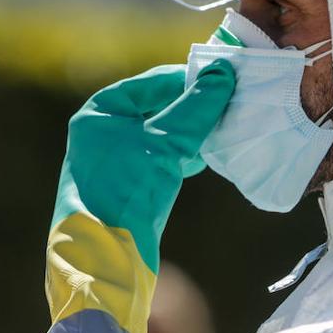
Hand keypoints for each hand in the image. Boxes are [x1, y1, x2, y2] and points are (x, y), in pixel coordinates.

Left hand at [38, 61, 234, 332]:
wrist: (109, 259)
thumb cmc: (127, 192)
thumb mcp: (166, 144)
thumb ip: (195, 108)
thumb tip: (222, 72)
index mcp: (100, 113)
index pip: (153, 84)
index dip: (189, 80)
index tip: (225, 78)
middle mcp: (104, 132)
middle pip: (160, 108)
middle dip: (195, 106)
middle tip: (232, 100)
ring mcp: (116, 160)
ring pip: (165, 133)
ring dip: (195, 130)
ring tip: (228, 124)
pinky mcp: (132, 185)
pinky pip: (166, 157)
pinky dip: (188, 153)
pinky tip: (213, 153)